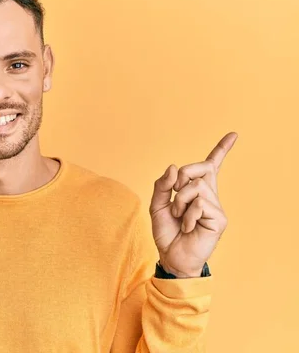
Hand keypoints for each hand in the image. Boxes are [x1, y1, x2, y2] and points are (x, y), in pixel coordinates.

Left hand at [149, 132, 237, 277]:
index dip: (222, 149)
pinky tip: (188, 227)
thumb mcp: (157, 205)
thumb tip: (174, 168)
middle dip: (183, 175)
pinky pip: (200, 204)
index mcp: (196, 190)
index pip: (211, 166)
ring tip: (180, 217)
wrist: (171, 256)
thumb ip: (163, 185)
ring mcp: (216, 206)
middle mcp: (209, 195)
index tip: (233, 134)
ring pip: (196, 186)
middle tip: (175, 194)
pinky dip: (187, 215)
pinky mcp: (219, 218)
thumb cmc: (167, 232)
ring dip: (180, 201)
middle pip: (201, 167)